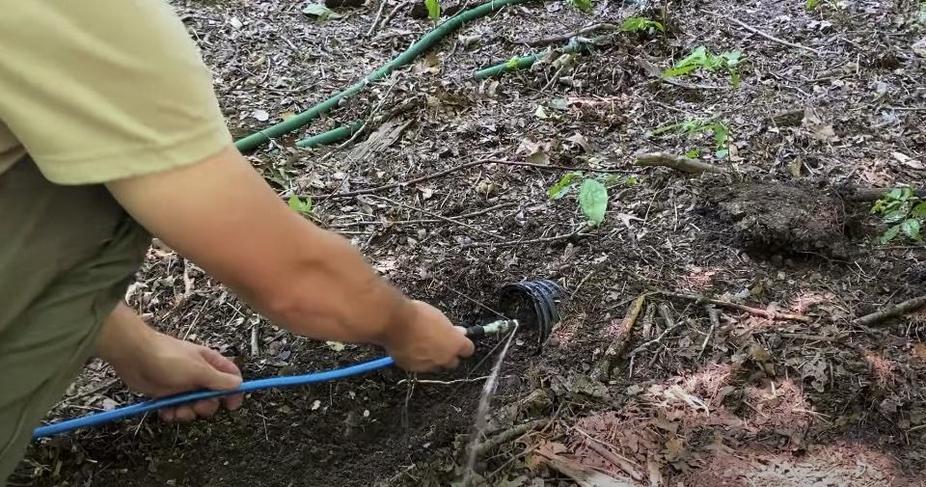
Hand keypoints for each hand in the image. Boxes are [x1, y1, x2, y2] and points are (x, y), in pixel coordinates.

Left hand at [98, 303, 243, 422]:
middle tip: (196, 406)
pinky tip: (165, 412)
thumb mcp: (198, 370)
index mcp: (210, 364)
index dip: (234, 392)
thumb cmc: (168, 358)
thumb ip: (219, 380)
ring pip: (193, 406)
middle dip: (205, 406)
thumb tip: (239, 384)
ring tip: (176, 410)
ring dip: (186, 412)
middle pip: (212, 397)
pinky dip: (172, 413)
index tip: (231, 406)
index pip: (231, 378)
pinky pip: (176, 409)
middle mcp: (198, 375)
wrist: (135, 356)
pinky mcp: (167, 394)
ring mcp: (182, 385)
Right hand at [381, 300, 474, 371]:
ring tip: (422, 344)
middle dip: (448, 354)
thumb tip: (459, 332)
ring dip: (432, 358)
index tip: (458, 339)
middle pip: (453, 362)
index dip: (462, 344)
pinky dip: (416, 359)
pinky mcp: (413, 368)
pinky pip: (418, 366)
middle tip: (440, 343)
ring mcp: (428, 365)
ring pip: (435, 365)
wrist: (395, 322)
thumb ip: (450, 329)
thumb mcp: (439, 316)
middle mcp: (444, 358)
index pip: (468, 350)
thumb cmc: (418, 315)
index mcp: (455, 344)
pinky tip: (411, 348)